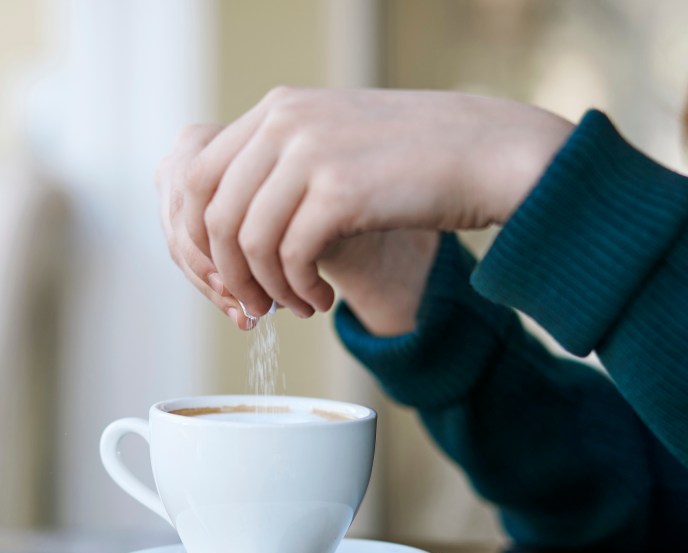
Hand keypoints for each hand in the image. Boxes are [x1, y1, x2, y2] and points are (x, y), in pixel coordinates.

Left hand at [158, 87, 572, 329]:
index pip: (198, 176)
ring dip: (266, 289)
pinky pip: (291, 256)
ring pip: (248, 241)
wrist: (489, 152)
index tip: (226, 274)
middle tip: (252, 304)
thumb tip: (226, 225)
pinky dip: (298, 290)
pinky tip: (322, 302)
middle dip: (225, 271)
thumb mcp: (336, 141)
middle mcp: (285, 123)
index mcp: (277, 109)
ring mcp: (311, 152)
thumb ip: (283, 166)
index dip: (200, 237)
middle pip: (212, 213)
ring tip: (296, 307)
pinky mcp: (341, 190)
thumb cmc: (414, 158)